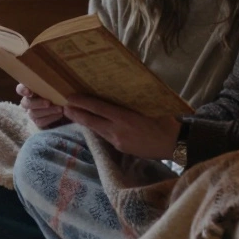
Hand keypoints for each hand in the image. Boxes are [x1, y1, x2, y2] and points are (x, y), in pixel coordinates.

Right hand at [17, 83, 65, 128]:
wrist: (65, 106)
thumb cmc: (58, 91)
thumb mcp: (55, 85)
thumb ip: (51, 82)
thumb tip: (56, 77)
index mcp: (29, 90)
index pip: (20, 89)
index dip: (22, 90)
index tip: (29, 92)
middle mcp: (27, 101)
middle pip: (26, 103)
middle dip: (38, 103)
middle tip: (48, 103)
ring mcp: (31, 112)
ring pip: (33, 113)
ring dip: (47, 111)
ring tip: (59, 109)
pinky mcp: (37, 121)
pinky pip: (40, 122)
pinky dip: (50, 118)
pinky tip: (60, 114)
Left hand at [62, 94, 178, 159]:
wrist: (174, 143)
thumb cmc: (164, 120)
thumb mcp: (148, 105)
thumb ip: (131, 100)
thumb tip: (119, 89)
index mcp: (125, 117)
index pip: (98, 108)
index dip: (82, 103)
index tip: (70, 97)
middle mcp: (118, 130)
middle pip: (91, 122)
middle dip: (76, 114)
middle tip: (64, 107)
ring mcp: (118, 141)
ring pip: (97, 130)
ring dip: (85, 122)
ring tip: (75, 114)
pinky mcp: (122, 148)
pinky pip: (106, 136)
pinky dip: (98, 129)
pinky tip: (95, 125)